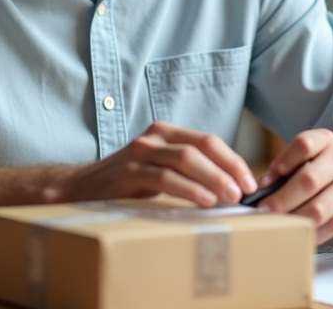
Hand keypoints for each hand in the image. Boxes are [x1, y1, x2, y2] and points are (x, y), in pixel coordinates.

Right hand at [62, 121, 256, 205]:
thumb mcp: (160, 168)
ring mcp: (141, 152)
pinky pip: (165, 177)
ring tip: (231, 197)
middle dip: (229, 168)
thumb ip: (188, 171)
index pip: (209, 141)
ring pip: (187, 159)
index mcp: (167, 133)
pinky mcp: (129, 172)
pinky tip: (205, 201)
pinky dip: (189, 189)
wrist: (81, 189)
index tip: (251, 182)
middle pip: (203, 146)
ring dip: (214, 178)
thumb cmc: (129, 182)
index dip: (234, 160)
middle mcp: (156, 137)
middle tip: (246, 192)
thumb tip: (231, 188)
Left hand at [255, 129, 332, 243]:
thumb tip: (260, 188)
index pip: (304, 145)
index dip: (283, 162)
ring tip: (278, 226)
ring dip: (295, 220)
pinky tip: (299, 234)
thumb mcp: (299, 160)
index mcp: (325, 140)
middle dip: (282, 200)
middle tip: (264, 212)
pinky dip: (313, 233)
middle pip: (309, 180)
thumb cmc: (314, 170)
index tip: (266, 182)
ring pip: (321, 207)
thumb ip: (279, 170)